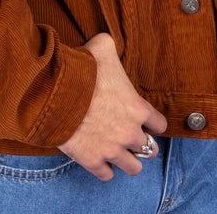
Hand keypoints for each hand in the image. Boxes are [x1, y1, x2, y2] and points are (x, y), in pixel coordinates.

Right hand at [59, 32, 167, 179]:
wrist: (56, 93)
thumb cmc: (82, 69)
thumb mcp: (102, 46)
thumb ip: (111, 45)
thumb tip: (108, 41)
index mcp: (138, 108)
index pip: (160, 124)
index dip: (153, 122)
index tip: (144, 120)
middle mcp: (130, 132)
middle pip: (150, 150)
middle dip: (142, 144)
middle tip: (131, 137)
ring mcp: (112, 150)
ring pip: (133, 169)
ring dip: (128, 160)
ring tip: (120, 152)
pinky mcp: (93, 161)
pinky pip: (107, 176)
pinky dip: (105, 169)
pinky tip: (100, 159)